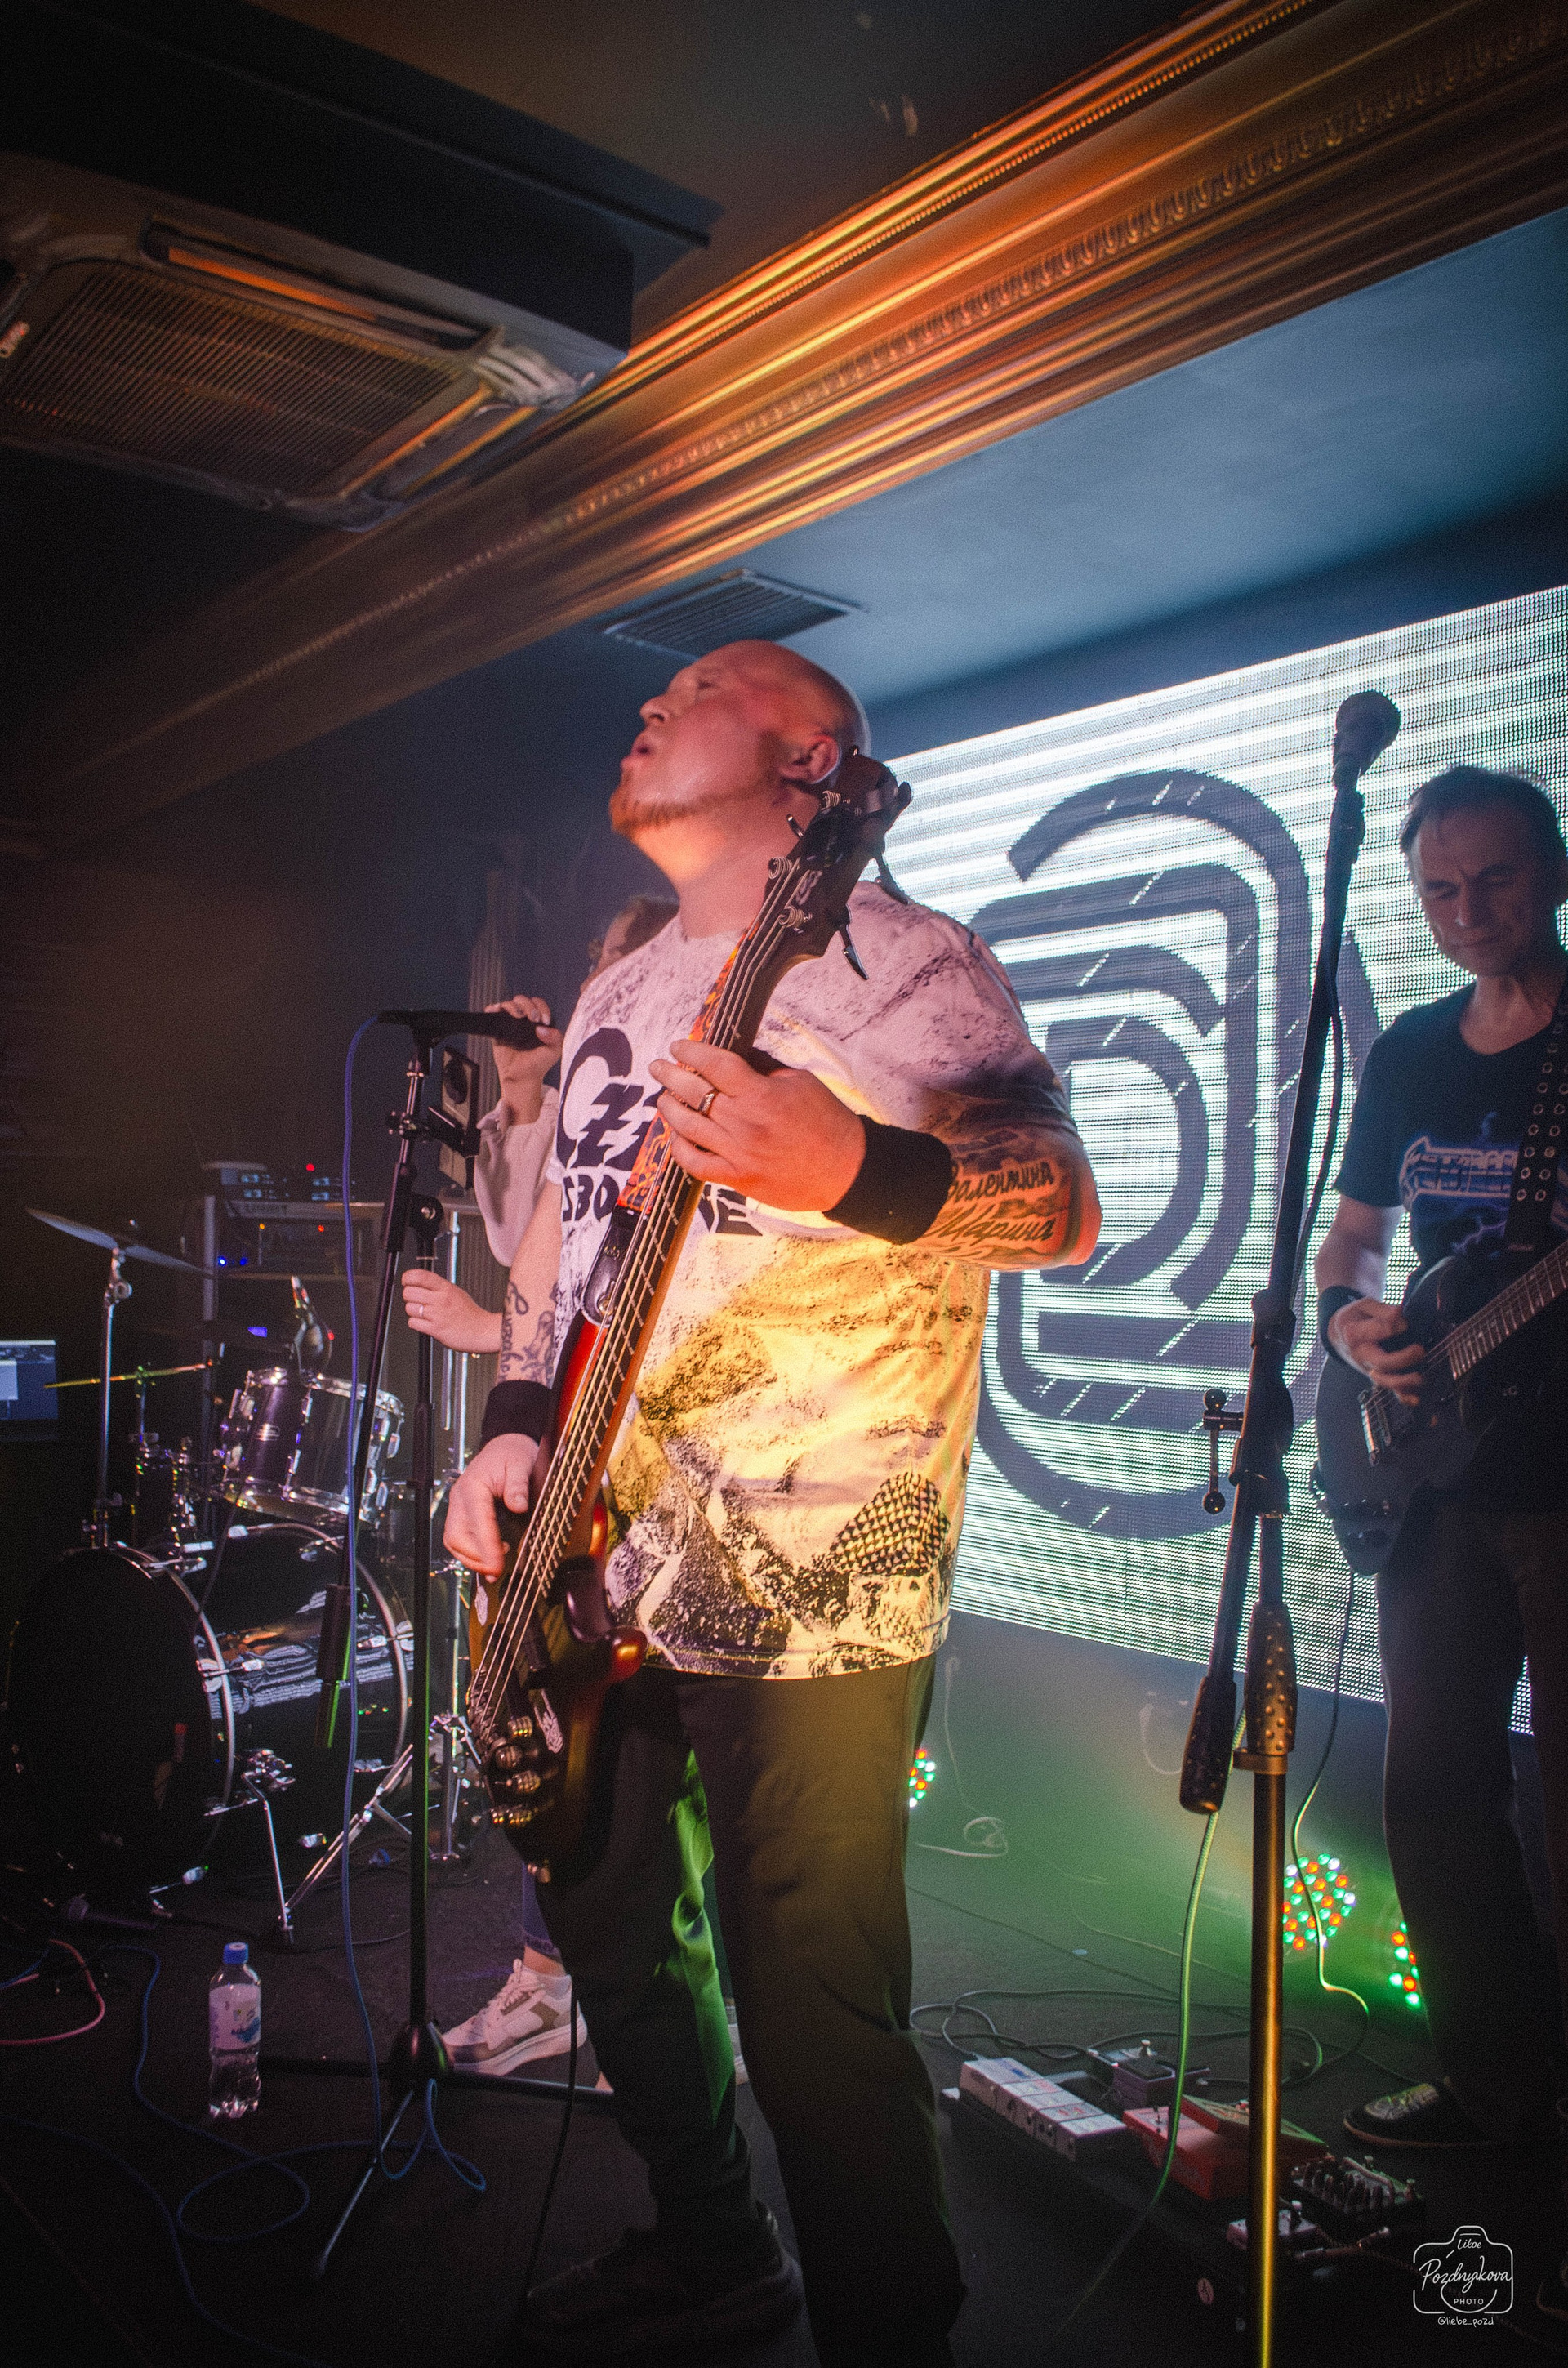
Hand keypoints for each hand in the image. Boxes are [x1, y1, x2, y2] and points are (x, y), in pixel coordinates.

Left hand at [400, 1270, 501, 1353]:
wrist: (482, 1331)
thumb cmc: (470, 1314)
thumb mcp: (456, 1293)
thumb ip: (439, 1288)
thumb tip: (419, 1283)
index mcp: (446, 1288)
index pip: (420, 1276)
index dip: (408, 1277)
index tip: (406, 1281)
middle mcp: (441, 1300)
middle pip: (409, 1292)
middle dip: (409, 1297)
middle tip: (415, 1300)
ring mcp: (437, 1315)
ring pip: (409, 1308)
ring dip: (412, 1312)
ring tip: (423, 1314)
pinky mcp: (435, 1329)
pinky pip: (413, 1323)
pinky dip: (415, 1323)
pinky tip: (425, 1323)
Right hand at [444, 1434, 544, 1577]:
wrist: (505, 1447)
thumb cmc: (512, 1454)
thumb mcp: (520, 1463)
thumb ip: (518, 1485)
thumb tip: (518, 1506)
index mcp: (473, 1485)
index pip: (476, 1520)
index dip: (486, 1545)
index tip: (497, 1563)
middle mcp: (460, 1497)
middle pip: (456, 1535)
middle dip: (474, 1557)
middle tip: (496, 1570)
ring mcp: (459, 1507)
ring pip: (454, 1540)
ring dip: (472, 1558)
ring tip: (494, 1567)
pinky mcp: (463, 1514)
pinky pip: (459, 1538)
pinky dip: (471, 1553)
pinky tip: (489, 1558)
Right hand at [491, 994, 562, 1125]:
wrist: (522, 1078)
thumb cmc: (538, 1064)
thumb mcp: (554, 1051)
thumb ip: (556, 1038)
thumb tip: (541, 1028)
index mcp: (538, 1021)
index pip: (539, 1005)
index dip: (542, 1008)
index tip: (544, 1020)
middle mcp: (524, 1019)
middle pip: (523, 1001)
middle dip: (528, 1005)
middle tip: (532, 1017)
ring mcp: (510, 1024)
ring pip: (508, 1005)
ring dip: (512, 1006)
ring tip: (518, 1015)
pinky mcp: (498, 1030)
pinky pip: (492, 1014)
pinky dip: (492, 1009)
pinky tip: (496, 1011)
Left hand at [649, 1040, 865, 1212]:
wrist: (846, 1169)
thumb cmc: (827, 1122)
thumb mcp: (799, 1082)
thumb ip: (763, 1069)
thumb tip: (731, 1056)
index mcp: (762, 1094)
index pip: (714, 1064)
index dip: (690, 1052)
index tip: (678, 1047)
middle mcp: (745, 1123)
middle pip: (693, 1092)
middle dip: (670, 1075)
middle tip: (659, 1067)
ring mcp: (738, 1153)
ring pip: (687, 1126)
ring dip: (670, 1108)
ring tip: (664, 1098)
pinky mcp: (738, 1178)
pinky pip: (696, 1164)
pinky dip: (680, 1148)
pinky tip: (676, 1136)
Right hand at [1328, 1296, 1425, 1404]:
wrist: (1338, 1334)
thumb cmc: (1354, 1318)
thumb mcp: (1363, 1306)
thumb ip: (1381, 1308)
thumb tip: (1400, 1316)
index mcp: (1354, 1333)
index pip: (1379, 1330)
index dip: (1397, 1324)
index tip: (1403, 1321)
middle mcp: (1360, 1354)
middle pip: (1381, 1362)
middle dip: (1403, 1359)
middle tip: (1419, 1350)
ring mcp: (1368, 1367)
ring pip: (1384, 1380)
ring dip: (1403, 1382)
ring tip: (1419, 1378)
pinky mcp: (1376, 1375)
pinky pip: (1388, 1389)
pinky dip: (1402, 1396)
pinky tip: (1415, 1399)